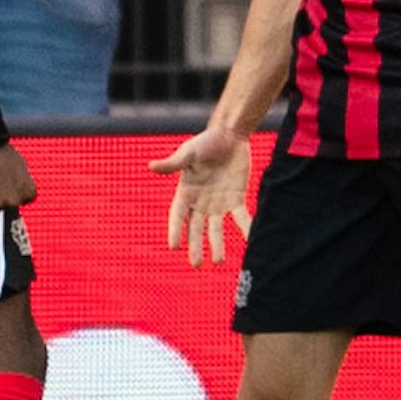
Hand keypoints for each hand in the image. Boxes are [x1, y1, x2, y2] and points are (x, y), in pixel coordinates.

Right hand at [0, 144, 37, 208]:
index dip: (18, 192)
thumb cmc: (3, 153)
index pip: (26, 200)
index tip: (12, 187)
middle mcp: (15, 200)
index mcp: (28, 192)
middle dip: (4, 195)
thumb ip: (22, 181)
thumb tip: (18, 185)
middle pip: (10, 204)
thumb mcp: (22, 166)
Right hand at [148, 126, 253, 265]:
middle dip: (195, 246)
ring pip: (216, 229)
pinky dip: (245, 228)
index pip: (177, 216)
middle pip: (195, 228)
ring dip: (217, 244)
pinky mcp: (236, 199)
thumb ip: (173, 164)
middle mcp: (200, 202)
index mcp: (185, 192)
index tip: (173, 247)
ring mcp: (218, 203)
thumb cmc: (206, 142)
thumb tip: (151, 166)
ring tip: (218, 262)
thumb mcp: (189, 153)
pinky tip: (250, 240)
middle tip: (196, 264)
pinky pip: (241, 217)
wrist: (230, 135)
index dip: (175, 230)